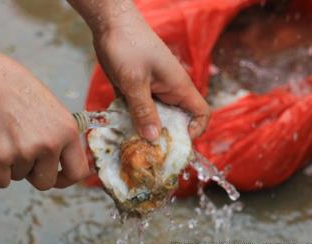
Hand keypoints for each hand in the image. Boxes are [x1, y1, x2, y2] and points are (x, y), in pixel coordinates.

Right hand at [0, 51, 90, 188]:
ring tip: (9, 138)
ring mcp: (25, 152)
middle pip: (46, 182)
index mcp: (68, 132)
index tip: (57, 178)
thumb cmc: (20, 94)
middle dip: (35, 175)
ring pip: (20, 177)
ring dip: (13, 165)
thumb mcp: (55, 113)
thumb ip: (63, 138)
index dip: (66, 179)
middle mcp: (50, 144)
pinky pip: (1, 180)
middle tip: (24, 156)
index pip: (77, 172)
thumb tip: (66, 164)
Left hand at [92, 7, 209, 140]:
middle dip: (165, 136)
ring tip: (131, 144)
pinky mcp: (137, 90)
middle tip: (148, 151)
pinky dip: (132, 120)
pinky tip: (119, 129)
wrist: (110, 23)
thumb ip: (144, 110)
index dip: (195, 131)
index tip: (176, 143)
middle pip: (176, 120)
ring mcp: (153, 90)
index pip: (200, 113)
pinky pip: (139, 110)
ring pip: (155, 117)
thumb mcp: (134, 81)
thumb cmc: (127, 46)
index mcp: (178, 87)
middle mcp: (168, 91)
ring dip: (146, 130)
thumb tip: (154, 139)